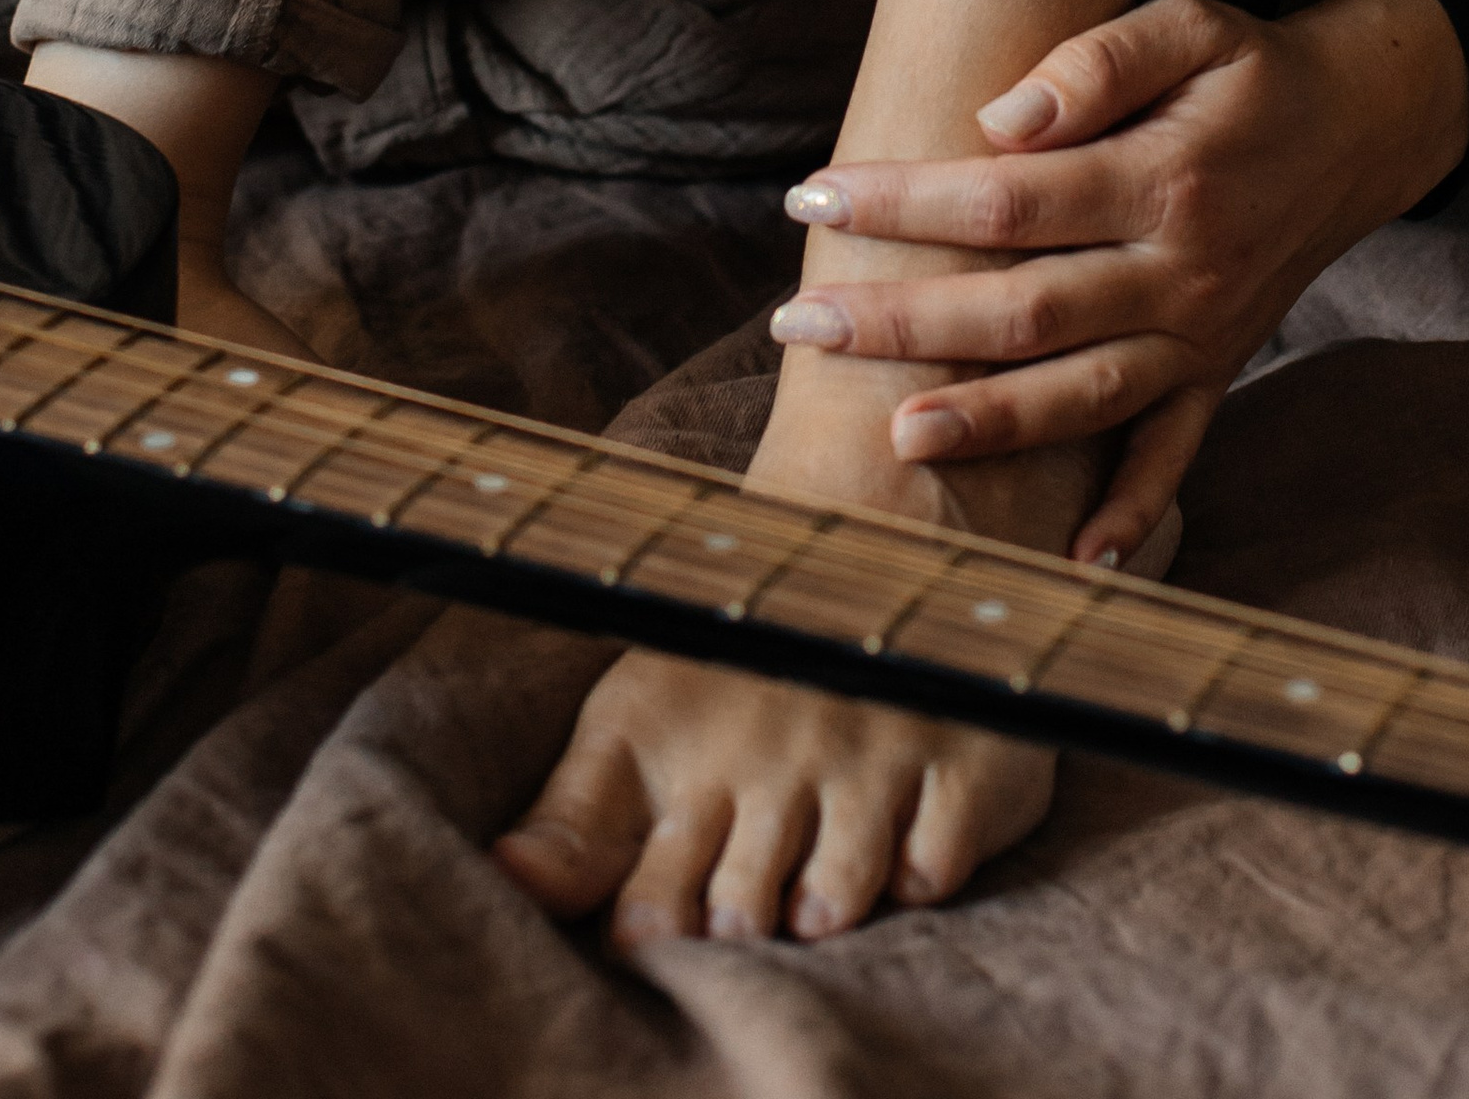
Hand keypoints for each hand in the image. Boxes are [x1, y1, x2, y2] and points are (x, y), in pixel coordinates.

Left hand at [495, 649, 1049, 948]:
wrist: (868, 535)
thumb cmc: (732, 672)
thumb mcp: (635, 727)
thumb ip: (574, 822)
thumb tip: (506, 884)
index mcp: (691, 753)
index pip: (653, 892)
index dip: (649, 926)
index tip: (649, 933)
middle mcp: (780, 756)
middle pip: (743, 909)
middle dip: (735, 923)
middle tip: (741, 904)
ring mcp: (874, 755)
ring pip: (839, 897)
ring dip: (824, 907)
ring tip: (812, 898)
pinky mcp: (962, 760)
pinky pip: (937, 866)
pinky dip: (921, 873)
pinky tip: (904, 846)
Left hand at [768, 0, 1468, 565]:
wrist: (1362, 127)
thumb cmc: (1253, 70)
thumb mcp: (1193, 25)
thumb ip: (1098, 64)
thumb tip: (999, 120)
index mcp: (1162, 180)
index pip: (1009, 200)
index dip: (906, 200)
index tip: (814, 195)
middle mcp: (1180, 271)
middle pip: (1027, 311)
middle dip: (906, 323)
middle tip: (800, 322)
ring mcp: (1201, 335)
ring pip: (1085, 395)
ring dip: (990, 423)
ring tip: (894, 437)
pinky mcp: (1218, 373)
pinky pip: (1174, 455)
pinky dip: (1131, 514)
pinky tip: (1072, 560)